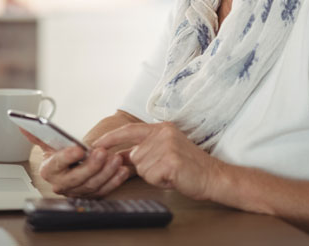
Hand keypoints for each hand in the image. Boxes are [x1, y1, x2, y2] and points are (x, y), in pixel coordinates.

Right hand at [19, 128, 130, 197]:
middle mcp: (61, 184)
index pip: (57, 164)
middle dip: (91, 166)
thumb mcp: (48, 143)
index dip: (67, 157)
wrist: (69, 167)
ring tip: (116, 158)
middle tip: (101, 152)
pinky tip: (122, 170)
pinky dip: (115, 181)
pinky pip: (104, 190)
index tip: (78, 148)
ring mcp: (77, 191)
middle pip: (77, 178)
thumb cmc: (59, 154)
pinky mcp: (91, 194)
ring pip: (92, 185)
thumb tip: (22, 124)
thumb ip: (37, 134)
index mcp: (49, 170)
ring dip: (106, 172)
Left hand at [93, 122, 223, 200]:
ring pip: (142, 167)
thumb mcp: (165, 150)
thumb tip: (119, 155)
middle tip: (166, 168)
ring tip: (171, 172)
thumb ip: (143, 150)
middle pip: (135, 155)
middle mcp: (163, 133)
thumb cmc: (188, 166)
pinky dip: (160, 181)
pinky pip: (151, 176)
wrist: (212, 176)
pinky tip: (173, 177)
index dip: (111, 138)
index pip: (130, 130)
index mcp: (161, 128)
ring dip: (153, 175)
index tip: (96, 144)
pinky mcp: (170, 161)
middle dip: (146, 167)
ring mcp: (167, 146)